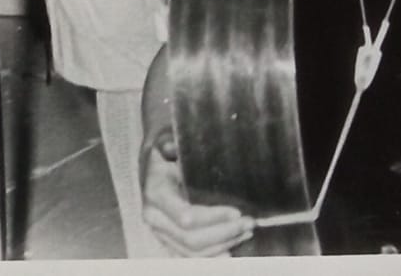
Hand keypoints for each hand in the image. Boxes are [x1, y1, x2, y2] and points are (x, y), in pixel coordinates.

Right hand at [139, 126, 251, 256]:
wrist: (152, 164)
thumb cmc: (164, 153)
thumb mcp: (165, 141)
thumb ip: (169, 144)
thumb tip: (171, 147)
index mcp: (155, 194)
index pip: (186, 217)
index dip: (214, 219)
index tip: (237, 212)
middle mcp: (154, 218)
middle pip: (192, 240)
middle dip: (225, 233)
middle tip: (248, 223)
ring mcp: (161, 232)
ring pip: (194, 252)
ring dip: (224, 245)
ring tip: (245, 232)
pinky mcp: (169, 240)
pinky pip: (191, 258)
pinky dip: (212, 257)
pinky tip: (230, 252)